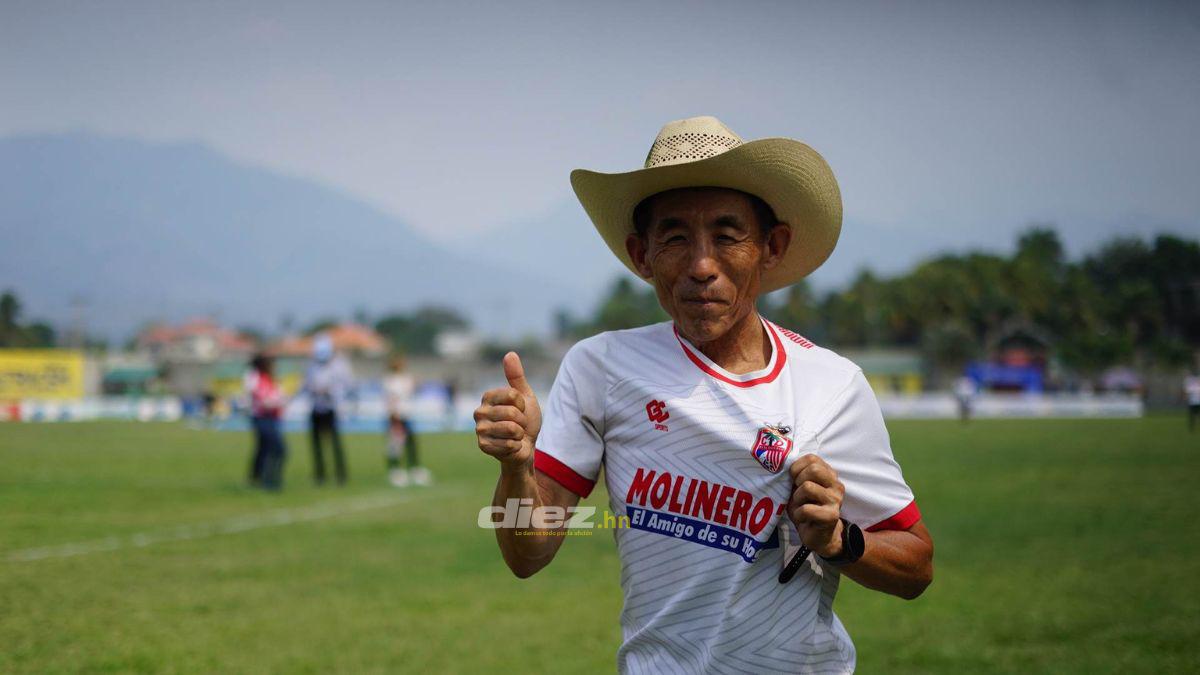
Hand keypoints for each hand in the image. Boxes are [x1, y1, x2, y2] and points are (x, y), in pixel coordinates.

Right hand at [474, 352, 541, 470]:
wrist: (524, 447)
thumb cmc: (524, 421)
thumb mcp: (525, 397)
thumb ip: (516, 377)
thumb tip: (510, 354)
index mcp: (488, 397)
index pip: (512, 394)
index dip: (523, 404)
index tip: (521, 409)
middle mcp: (479, 412)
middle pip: (512, 412)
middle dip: (522, 421)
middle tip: (519, 426)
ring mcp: (480, 430)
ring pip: (511, 428)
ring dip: (519, 434)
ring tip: (515, 435)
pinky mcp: (483, 446)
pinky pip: (508, 444)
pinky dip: (515, 446)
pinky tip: (510, 446)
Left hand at [786, 454, 845, 557]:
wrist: (820, 536)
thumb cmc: (807, 509)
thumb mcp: (799, 489)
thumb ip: (795, 477)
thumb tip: (780, 465)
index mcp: (829, 475)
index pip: (812, 458)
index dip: (797, 467)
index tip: (793, 479)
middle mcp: (836, 485)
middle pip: (814, 469)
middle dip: (798, 480)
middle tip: (797, 493)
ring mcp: (835, 500)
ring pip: (808, 487)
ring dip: (797, 499)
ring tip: (800, 506)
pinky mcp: (831, 516)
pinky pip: (806, 509)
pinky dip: (798, 514)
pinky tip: (802, 518)